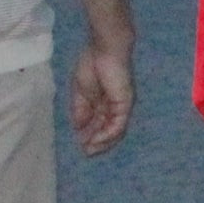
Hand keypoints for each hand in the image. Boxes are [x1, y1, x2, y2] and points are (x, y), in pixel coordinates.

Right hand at [68, 35, 133, 155]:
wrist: (103, 49)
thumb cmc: (91, 65)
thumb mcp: (80, 93)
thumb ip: (80, 111)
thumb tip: (78, 129)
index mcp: (103, 103)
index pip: (100, 125)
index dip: (90, 136)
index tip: (80, 145)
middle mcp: (114, 106)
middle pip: (109, 131)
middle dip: (97, 143)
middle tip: (85, 153)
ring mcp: (121, 105)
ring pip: (115, 131)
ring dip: (102, 142)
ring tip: (89, 150)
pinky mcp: (125, 103)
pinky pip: (118, 123)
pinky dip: (108, 134)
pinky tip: (96, 140)